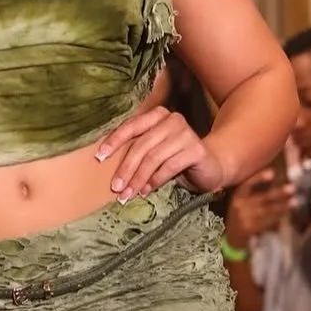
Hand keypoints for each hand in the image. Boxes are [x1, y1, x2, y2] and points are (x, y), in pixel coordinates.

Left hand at [96, 107, 225, 200]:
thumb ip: (136, 151)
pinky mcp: (196, 150)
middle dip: (126, 169)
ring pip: (153, 158)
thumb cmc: (176, 159)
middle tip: (116, 188)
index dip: (114, 141)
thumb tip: (106, 165)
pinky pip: (169, 167)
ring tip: (128, 194)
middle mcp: (172, 120)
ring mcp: (186, 133)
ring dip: (138, 179)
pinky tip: (147, 191)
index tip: (99, 157)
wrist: (211, 167)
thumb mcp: (153, 152)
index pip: (132, 126)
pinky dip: (155, 181)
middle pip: (141, 145)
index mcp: (158, 115)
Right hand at [224, 170, 293, 249]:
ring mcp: (246, 218)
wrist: (232, 235)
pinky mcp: (251, 229)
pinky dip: (278, 216)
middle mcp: (240, 206)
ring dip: (283, 206)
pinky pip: (268, 221)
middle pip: (262, 198)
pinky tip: (287, 212)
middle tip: (292, 188)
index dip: (259, 178)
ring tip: (295, 201)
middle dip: (278, 193)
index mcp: (237, 196)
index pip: (248, 184)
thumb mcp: (242, 200)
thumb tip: (275, 176)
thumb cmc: (241, 213)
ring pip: (268, 210)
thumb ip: (254, 191)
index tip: (273, 173)